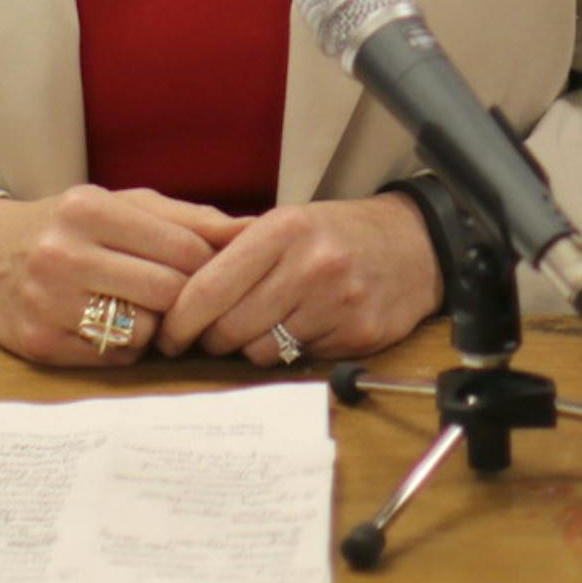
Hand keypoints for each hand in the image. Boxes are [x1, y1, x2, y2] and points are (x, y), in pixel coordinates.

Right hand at [0, 186, 248, 366]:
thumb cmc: (70, 227)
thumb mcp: (122, 206)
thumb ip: (189, 219)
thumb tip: (256, 229)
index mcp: (88, 209)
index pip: (183, 249)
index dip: (205, 266)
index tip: (203, 270)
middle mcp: (62, 253)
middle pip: (167, 292)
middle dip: (182, 298)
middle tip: (176, 295)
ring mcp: (47, 302)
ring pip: (144, 330)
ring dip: (153, 324)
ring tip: (135, 305)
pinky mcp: (40, 345)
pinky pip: (115, 357)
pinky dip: (124, 346)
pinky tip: (107, 324)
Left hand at [156, 193, 441, 365]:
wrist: (413, 244)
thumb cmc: (334, 233)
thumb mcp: (286, 223)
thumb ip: (236, 251)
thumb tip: (177, 291)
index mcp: (282, 230)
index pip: (210, 287)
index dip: (181, 319)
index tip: (168, 335)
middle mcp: (309, 265)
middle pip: (230, 327)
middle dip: (210, 339)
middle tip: (206, 339)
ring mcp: (337, 302)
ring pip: (261, 350)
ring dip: (248, 348)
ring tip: (255, 330)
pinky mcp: (358, 335)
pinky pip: (298, 359)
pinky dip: (287, 352)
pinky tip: (297, 330)